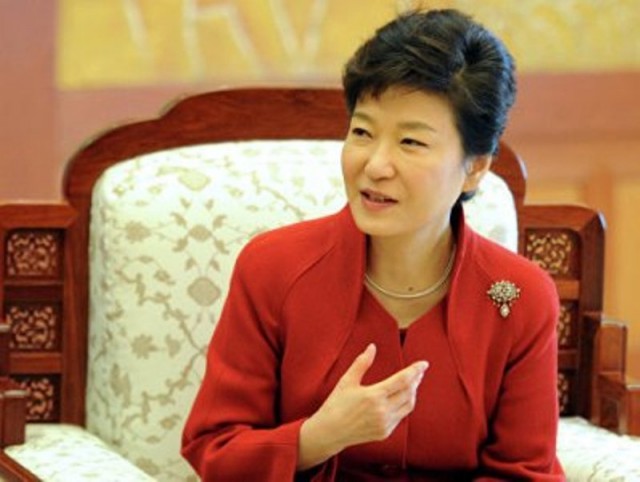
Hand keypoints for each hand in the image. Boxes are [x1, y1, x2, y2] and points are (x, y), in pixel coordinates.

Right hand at [297, 343, 428, 469]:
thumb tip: (372, 347)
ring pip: (409, 406)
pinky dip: (405, 405)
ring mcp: (385, 424)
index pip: (403, 380)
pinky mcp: (385, 433)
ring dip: (413, 393)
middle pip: (409, 392)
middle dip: (416, 380)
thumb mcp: (347, 381)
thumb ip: (362, 363)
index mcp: (374, 395)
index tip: (424, 363)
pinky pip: (401, 417)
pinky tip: (401, 399)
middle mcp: (382, 411)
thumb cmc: (336, 404)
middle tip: (418, 371)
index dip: (415, 370)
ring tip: (412, 384)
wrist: (329, 432)